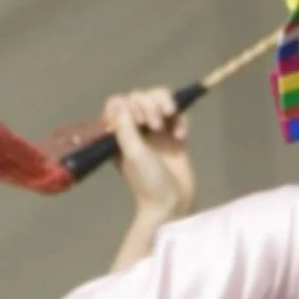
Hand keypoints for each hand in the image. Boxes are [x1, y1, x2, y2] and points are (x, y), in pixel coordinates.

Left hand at [105, 88, 193, 223]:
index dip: (127, 104)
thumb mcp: (133, 154)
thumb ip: (126, 128)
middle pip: (139, 96)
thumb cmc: (148, 181)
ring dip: (164, 103)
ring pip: (159, 98)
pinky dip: (181, 120)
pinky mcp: (175, 133)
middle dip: (148, 105)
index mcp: (118, 133)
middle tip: (154, 126)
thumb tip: (122, 105)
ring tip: (170, 119)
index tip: (136, 121)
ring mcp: (156, 130)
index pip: (117, 103)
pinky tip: (181, 137)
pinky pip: (178, 112)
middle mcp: (135, 128)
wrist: (173, 202)